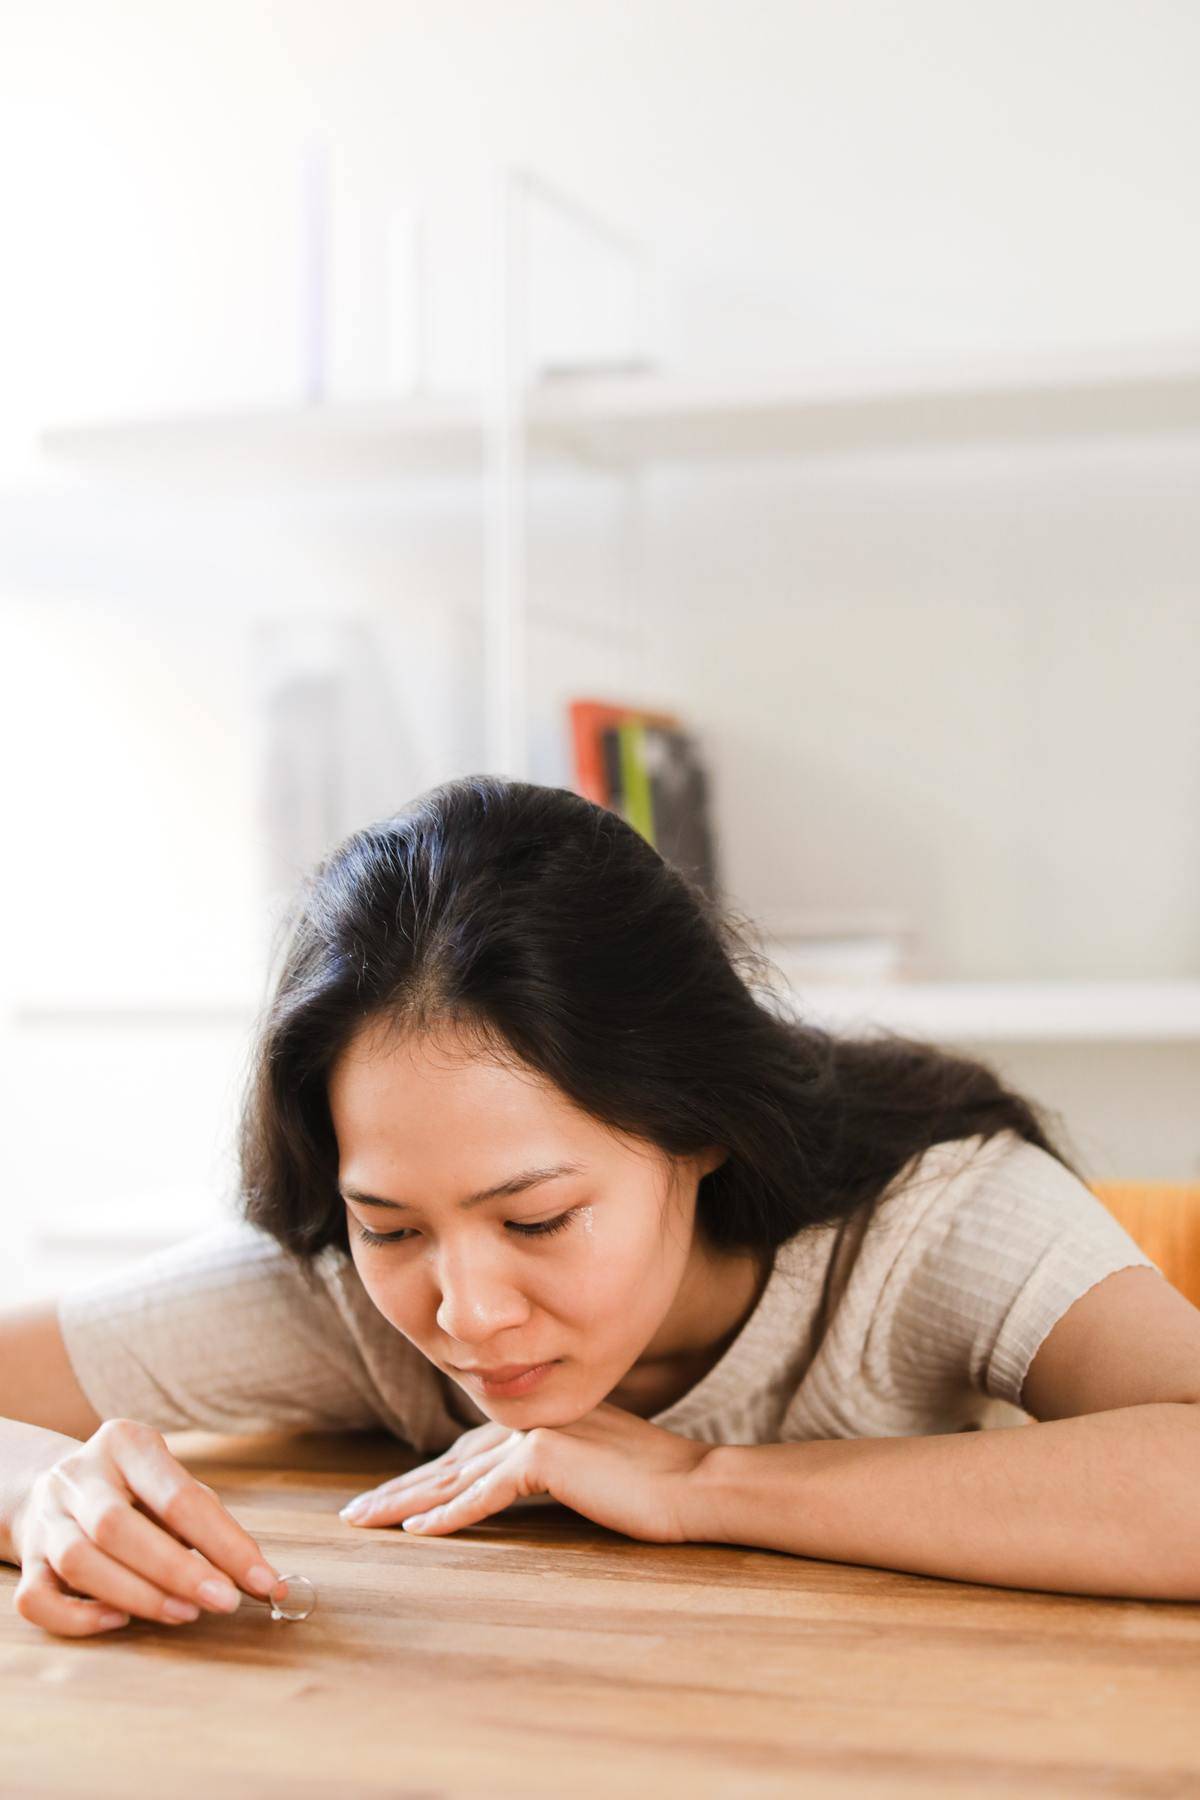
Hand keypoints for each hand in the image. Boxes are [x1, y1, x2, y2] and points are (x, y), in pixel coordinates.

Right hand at [10, 1417, 280, 1638]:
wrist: (55, 1486)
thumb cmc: (134, 1491)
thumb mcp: (169, 1484)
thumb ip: (207, 1522)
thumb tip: (261, 1578)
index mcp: (125, 1444)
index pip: (177, 1495)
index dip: (225, 1542)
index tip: (263, 1581)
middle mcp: (78, 1475)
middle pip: (118, 1527)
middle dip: (177, 1571)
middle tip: (223, 1601)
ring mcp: (45, 1517)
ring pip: (79, 1562)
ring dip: (138, 1596)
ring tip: (185, 1613)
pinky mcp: (25, 1559)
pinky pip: (38, 1599)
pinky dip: (80, 1619)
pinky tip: (120, 1621)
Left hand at [338, 1401, 713, 1543]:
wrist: (691, 1484)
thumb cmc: (648, 1484)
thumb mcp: (588, 1470)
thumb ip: (549, 1466)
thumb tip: (512, 1483)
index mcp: (534, 1423)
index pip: (463, 1455)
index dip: (421, 1478)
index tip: (384, 1501)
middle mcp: (526, 1423)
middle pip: (446, 1463)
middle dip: (396, 1490)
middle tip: (353, 1515)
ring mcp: (534, 1436)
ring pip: (454, 1477)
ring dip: (404, 1503)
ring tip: (364, 1522)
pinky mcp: (544, 1459)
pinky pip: (484, 1496)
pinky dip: (448, 1515)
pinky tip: (417, 1533)